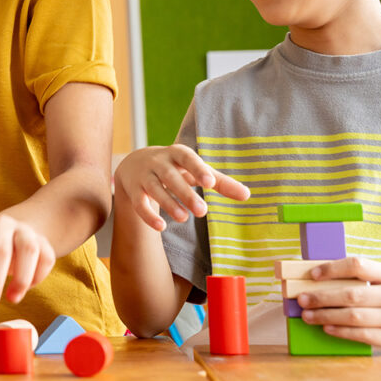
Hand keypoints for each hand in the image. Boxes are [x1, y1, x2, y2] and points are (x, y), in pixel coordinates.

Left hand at [0, 212, 55, 313]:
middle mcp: (0, 222)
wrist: (10, 236)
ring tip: (11, 299)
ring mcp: (24, 229)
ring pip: (27, 251)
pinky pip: (46, 257)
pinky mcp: (43, 240)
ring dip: (20, 280)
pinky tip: (26, 288)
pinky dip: (37, 276)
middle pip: (0, 250)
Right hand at [113, 144, 249, 230]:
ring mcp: (144, 176)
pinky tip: (161, 227)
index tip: (210, 183)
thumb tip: (247, 195)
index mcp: (177, 153)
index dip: (198, 169)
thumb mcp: (196, 171)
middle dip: (185, 194)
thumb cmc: (176, 168)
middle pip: (170, 177)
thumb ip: (220, 182)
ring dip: (168, 204)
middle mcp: (158, 162)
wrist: (136, 163)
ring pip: (154, 189)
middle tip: (202, 211)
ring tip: (184, 218)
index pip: (187, 158)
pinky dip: (148, 215)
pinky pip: (139, 203)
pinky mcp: (133, 190)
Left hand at [298, 257, 380, 352]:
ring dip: (326, 316)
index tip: (312, 274)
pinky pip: (364, 335)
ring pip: (355, 317)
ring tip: (308, 315)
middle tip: (301, 299)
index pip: (358, 265)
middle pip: (352, 295)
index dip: (332, 268)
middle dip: (322, 297)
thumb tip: (318, 278)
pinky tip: (327, 328)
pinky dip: (342, 332)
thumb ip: (363, 279)